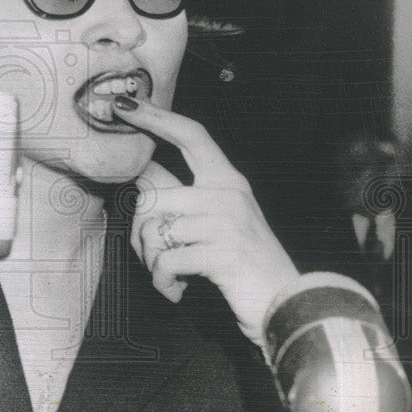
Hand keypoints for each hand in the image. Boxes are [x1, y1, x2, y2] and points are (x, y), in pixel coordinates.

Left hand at [116, 96, 298, 346]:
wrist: (285, 305)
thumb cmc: (242, 265)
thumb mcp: (218, 222)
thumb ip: (184, 198)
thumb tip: (141, 177)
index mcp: (228, 181)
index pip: (191, 135)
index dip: (157, 118)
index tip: (126, 105)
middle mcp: (228, 194)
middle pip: (153, 195)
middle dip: (139, 234)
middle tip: (152, 258)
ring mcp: (227, 222)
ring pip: (154, 230)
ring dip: (152, 262)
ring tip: (170, 276)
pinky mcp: (222, 254)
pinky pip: (166, 261)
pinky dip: (163, 282)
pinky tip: (177, 290)